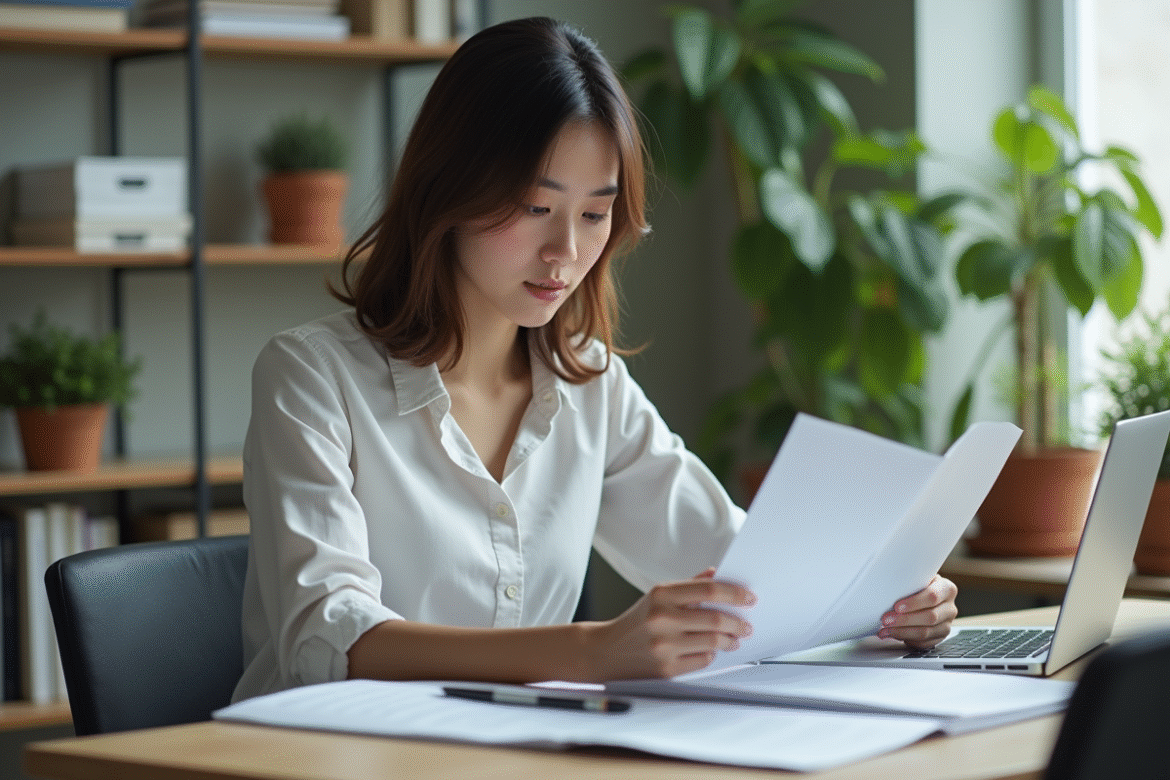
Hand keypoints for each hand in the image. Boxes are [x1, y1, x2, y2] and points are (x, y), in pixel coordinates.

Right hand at [586, 568, 754, 679]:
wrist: (607, 651)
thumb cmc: (638, 621)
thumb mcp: (658, 596)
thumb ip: (689, 586)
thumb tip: (717, 574)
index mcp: (661, 595)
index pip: (708, 590)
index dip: (734, 593)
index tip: (749, 598)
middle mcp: (662, 619)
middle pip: (715, 618)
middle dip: (738, 622)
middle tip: (746, 625)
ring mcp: (664, 646)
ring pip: (713, 642)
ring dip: (729, 640)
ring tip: (733, 638)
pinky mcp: (666, 669)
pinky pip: (703, 660)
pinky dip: (712, 654)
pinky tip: (711, 650)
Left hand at [877, 574, 957, 648]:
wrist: (924, 598)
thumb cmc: (918, 586)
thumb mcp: (917, 578)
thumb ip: (910, 580)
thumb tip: (888, 584)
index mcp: (947, 589)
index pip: (933, 596)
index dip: (914, 603)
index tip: (897, 606)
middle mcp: (950, 608)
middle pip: (930, 617)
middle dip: (905, 619)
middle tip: (886, 619)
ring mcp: (946, 624)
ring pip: (925, 632)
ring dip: (902, 631)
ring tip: (885, 629)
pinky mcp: (939, 637)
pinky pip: (923, 642)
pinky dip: (905, 639)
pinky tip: (892, 634)